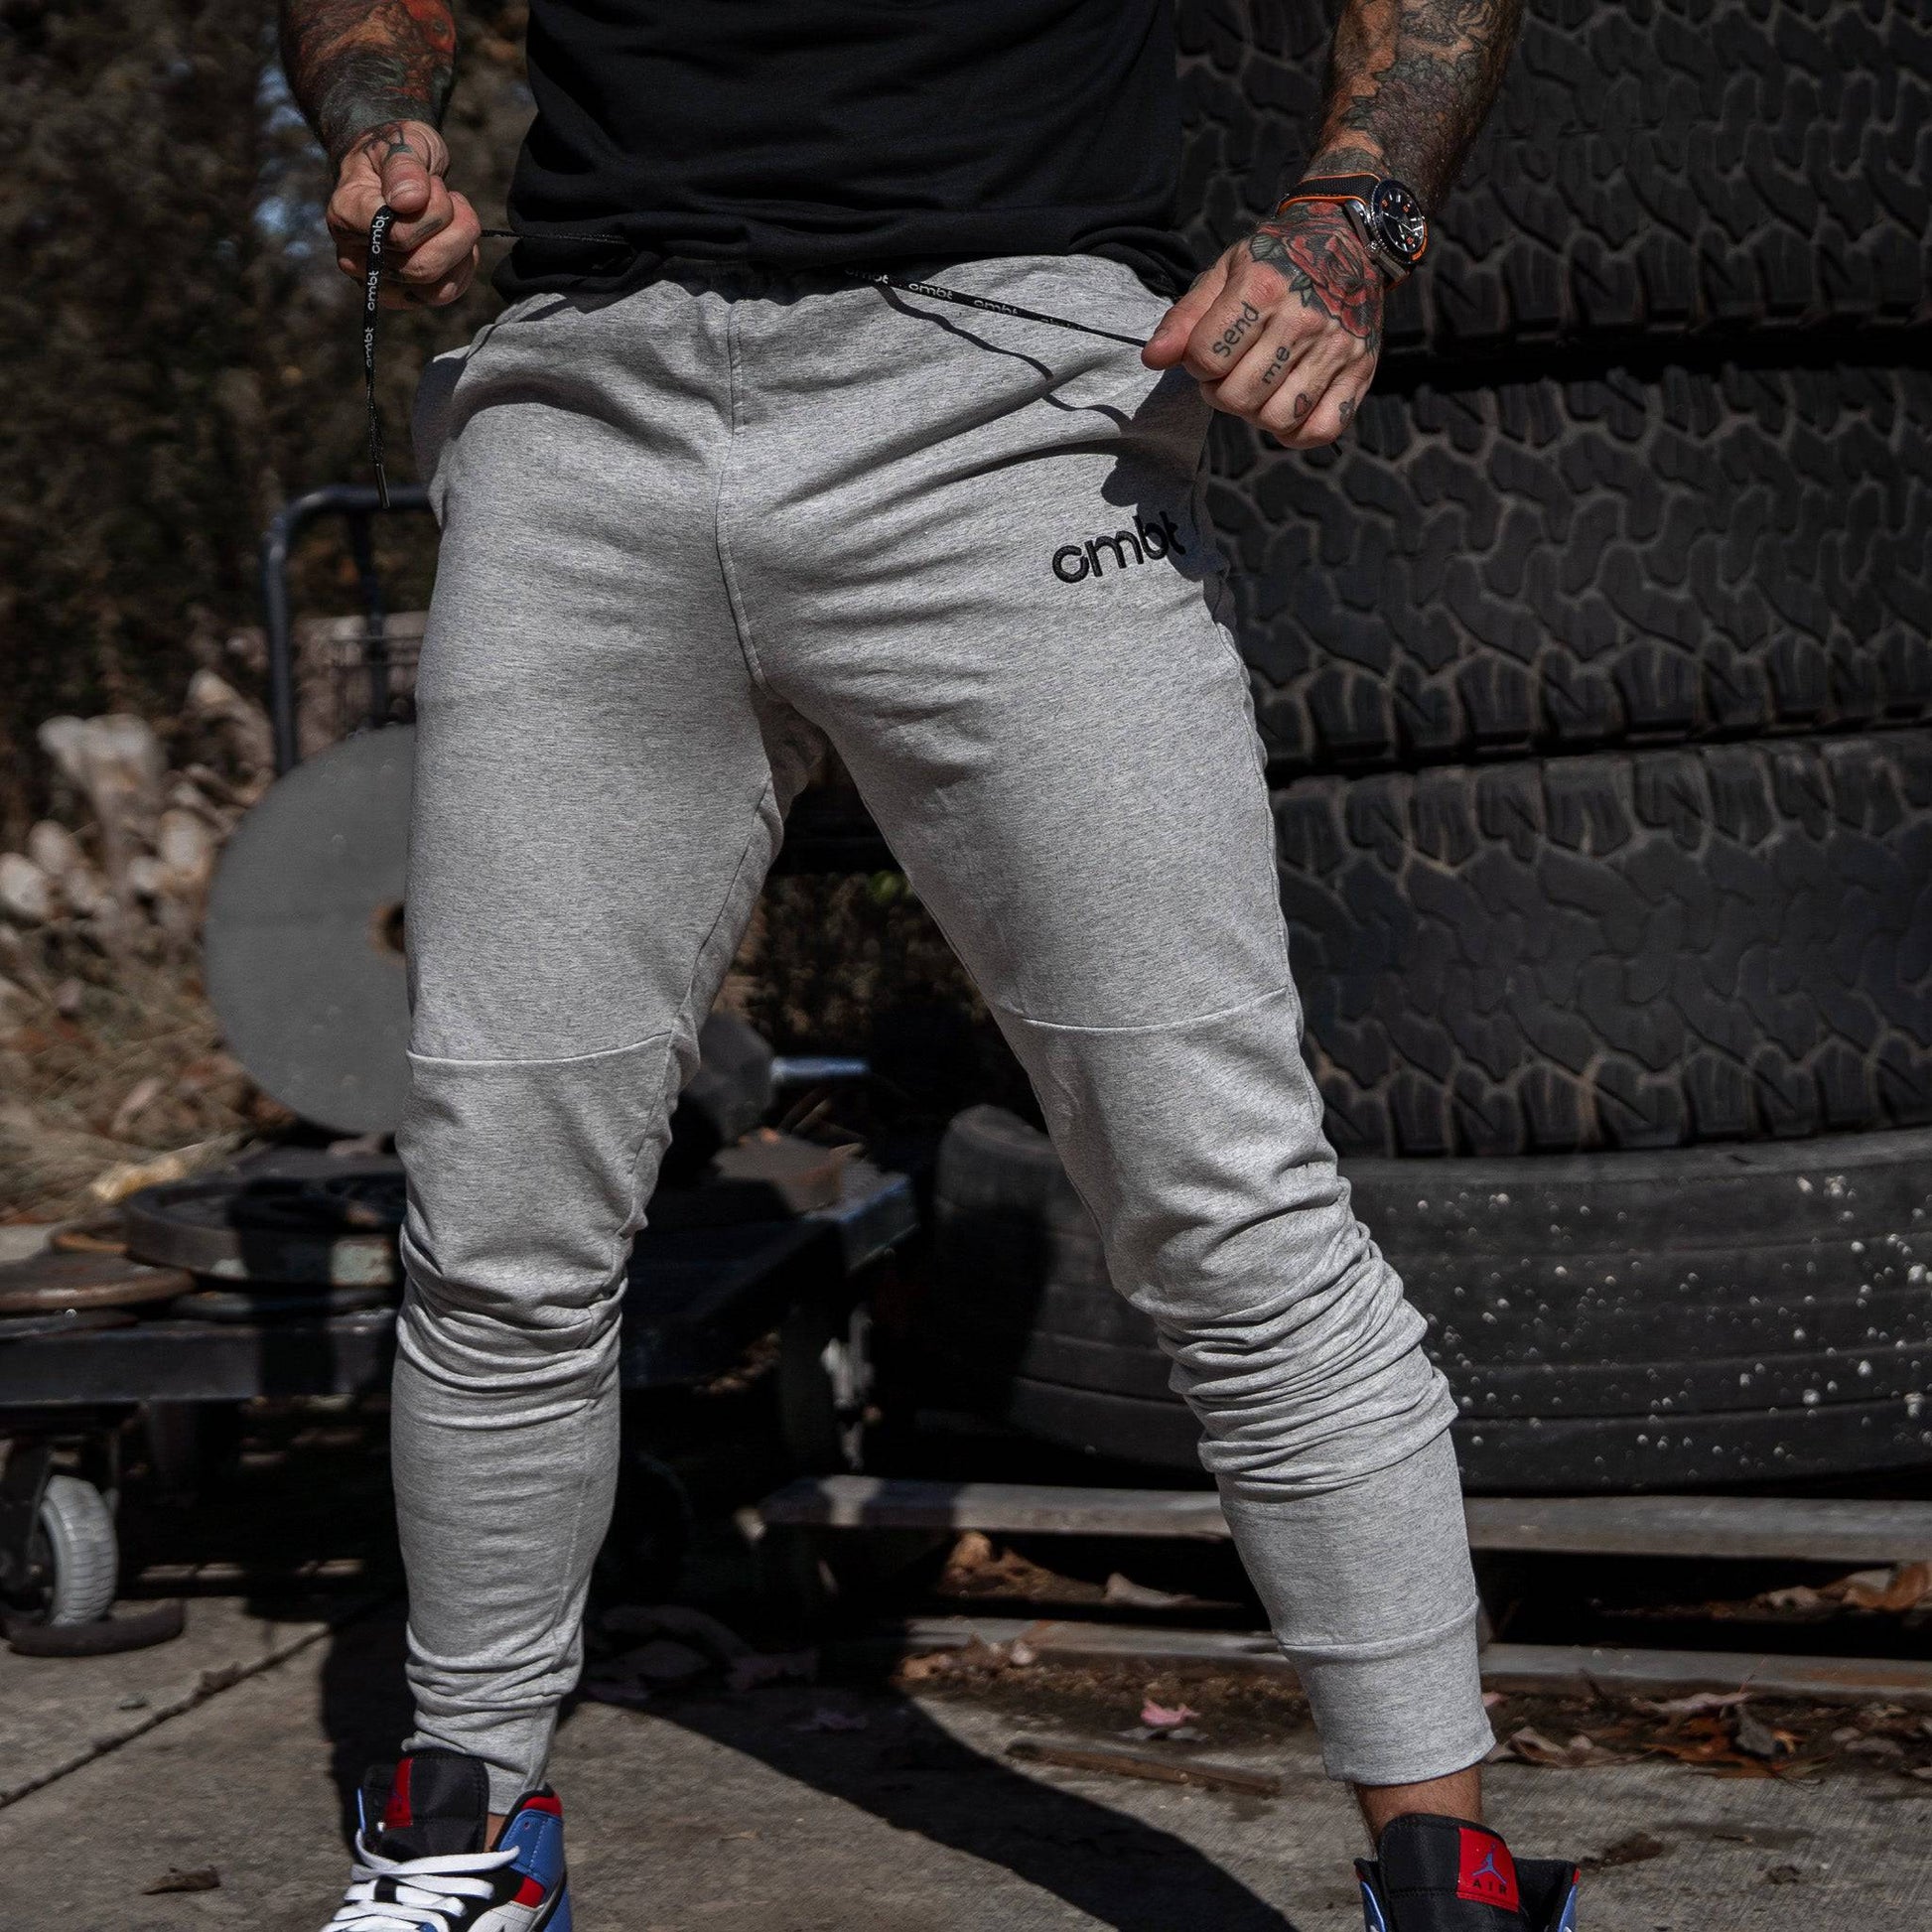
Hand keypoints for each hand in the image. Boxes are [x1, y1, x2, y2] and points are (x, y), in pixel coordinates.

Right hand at [326, 119, 479, 307]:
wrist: (393, 169)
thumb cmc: (395, 153)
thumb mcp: (401, 140)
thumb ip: (404, 165)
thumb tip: (409, 201)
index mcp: (345, 215)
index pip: (399, 235)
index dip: (432, 211)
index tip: (432, 183)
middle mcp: (354, 258)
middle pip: (421, 267)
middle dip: (452, 229)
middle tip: (449, 197)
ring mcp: (379, 282)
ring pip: (435, 288)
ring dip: (461, 248)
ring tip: (454, 215)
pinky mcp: (404, 296)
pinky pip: (445, 294)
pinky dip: (463, 265)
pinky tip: (458, 238)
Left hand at [1143, 203, 1382, 446]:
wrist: (1350, 242)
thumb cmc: (1278, 260)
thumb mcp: (1226, 271)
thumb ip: (1186, 317)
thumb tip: (1153, 359)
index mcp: (1263, 288)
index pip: (1206, 358)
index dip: (1196, 364)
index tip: (1207, 353)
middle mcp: (1302, 320)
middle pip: (1238, 396)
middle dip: (1221, 393)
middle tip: (1230, 374)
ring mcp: (1335, 349)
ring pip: (1276, 419)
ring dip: (1257, 414)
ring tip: (1258, 389)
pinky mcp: (1360, 372)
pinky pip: (1321, 430)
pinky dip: (1297, 432)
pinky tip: (1287, 409)